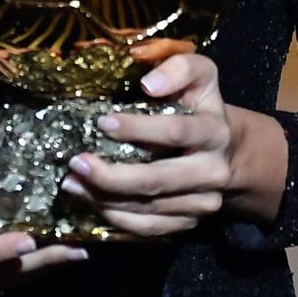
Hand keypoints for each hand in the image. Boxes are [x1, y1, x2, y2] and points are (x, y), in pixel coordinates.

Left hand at [58, 53, 237, 236]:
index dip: (138, 129)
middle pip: (159, 180)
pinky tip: (90, 201)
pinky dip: (116, 218)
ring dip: (105, 198)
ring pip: (149, 208)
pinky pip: (149, 228)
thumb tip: (149, 83)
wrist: (227, 149)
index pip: (176, 132)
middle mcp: (213, 172)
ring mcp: (202, 203)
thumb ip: (179, 68)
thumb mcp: (199, 75)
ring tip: (71, 183)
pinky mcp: (189, 222)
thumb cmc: (198, 104)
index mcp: (215, 132)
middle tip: (75, 162)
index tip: (103, 122)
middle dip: (113, 176)